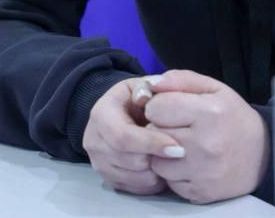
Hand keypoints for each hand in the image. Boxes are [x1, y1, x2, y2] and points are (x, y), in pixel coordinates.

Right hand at [83, 76, 182, 195]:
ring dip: (155, 173)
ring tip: (173, 160)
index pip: (123, 136)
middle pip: (127, 160)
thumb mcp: (141, 86)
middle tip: (180, 156)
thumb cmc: (138, 98)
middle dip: (156, 160)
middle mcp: (93, 140)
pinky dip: (150, 183)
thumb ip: (146, 88)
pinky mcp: (106, 177)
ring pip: (130, 177)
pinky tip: (163, 169)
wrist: (122, 113)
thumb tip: (145, 97)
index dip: (151, 143)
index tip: (178, 147)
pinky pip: (130, 188)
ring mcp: (97, 161)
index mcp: (101, 113)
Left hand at [140, 70, 270, 203]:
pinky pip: (168, 181)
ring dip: (163, 154)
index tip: (169, 109)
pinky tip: (189, 163)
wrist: (262, 155)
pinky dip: (174, 173)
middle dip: (160, 128)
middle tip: (178, 127)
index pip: (156, 108)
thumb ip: (181, 80)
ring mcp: (202, 171)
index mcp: (209, 112)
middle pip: (153, 134)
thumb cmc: (234, 118)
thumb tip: (151, 84)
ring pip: (156, 161)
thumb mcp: (214, 89)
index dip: (159, 106)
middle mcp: (205, 144)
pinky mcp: (199, 192)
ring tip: (182, 146)